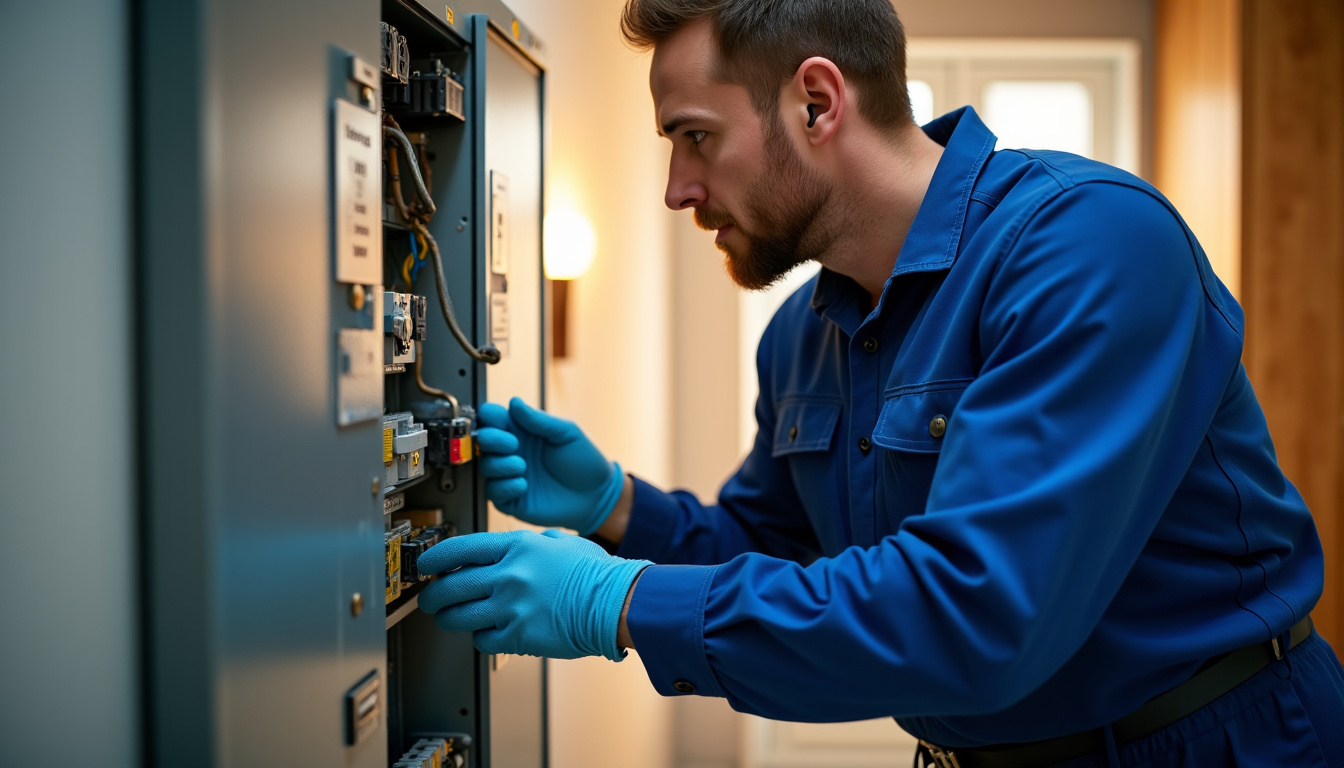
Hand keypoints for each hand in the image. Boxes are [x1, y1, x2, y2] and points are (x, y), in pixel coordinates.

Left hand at [416, 529, 650, 659]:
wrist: (617, 603)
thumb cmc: (597, 574)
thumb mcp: (562, 542)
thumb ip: (536, 542)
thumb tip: (523, 545)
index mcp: (518, 547)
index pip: (459, 550)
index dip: (434, 559)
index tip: (426, 566)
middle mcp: (510, 574)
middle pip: (449, 586)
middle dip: (433, 595)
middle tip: (431, 599)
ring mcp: (512, 606)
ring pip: (457, 616)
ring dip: (449, 619)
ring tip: (451, 618)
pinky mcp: (518, 635)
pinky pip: (482, 640)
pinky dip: (481, 638)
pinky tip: (489, 632)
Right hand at [474, 397, 623, 535]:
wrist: (597, 495)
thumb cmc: (584, 461)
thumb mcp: (566, 433)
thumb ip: (539, 420)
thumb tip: (514, 402)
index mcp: (522, 431)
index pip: (493, 418)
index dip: (491, 417)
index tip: (501, 421)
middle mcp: (512, 452)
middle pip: (483, 441)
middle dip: (493, 440)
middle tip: (514, 444)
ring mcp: (510, 476)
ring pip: (485, 467)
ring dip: (500, 465)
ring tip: (522, 466)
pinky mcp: (512, 500)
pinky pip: (493, 493)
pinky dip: (505, 487)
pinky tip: (524, 485)